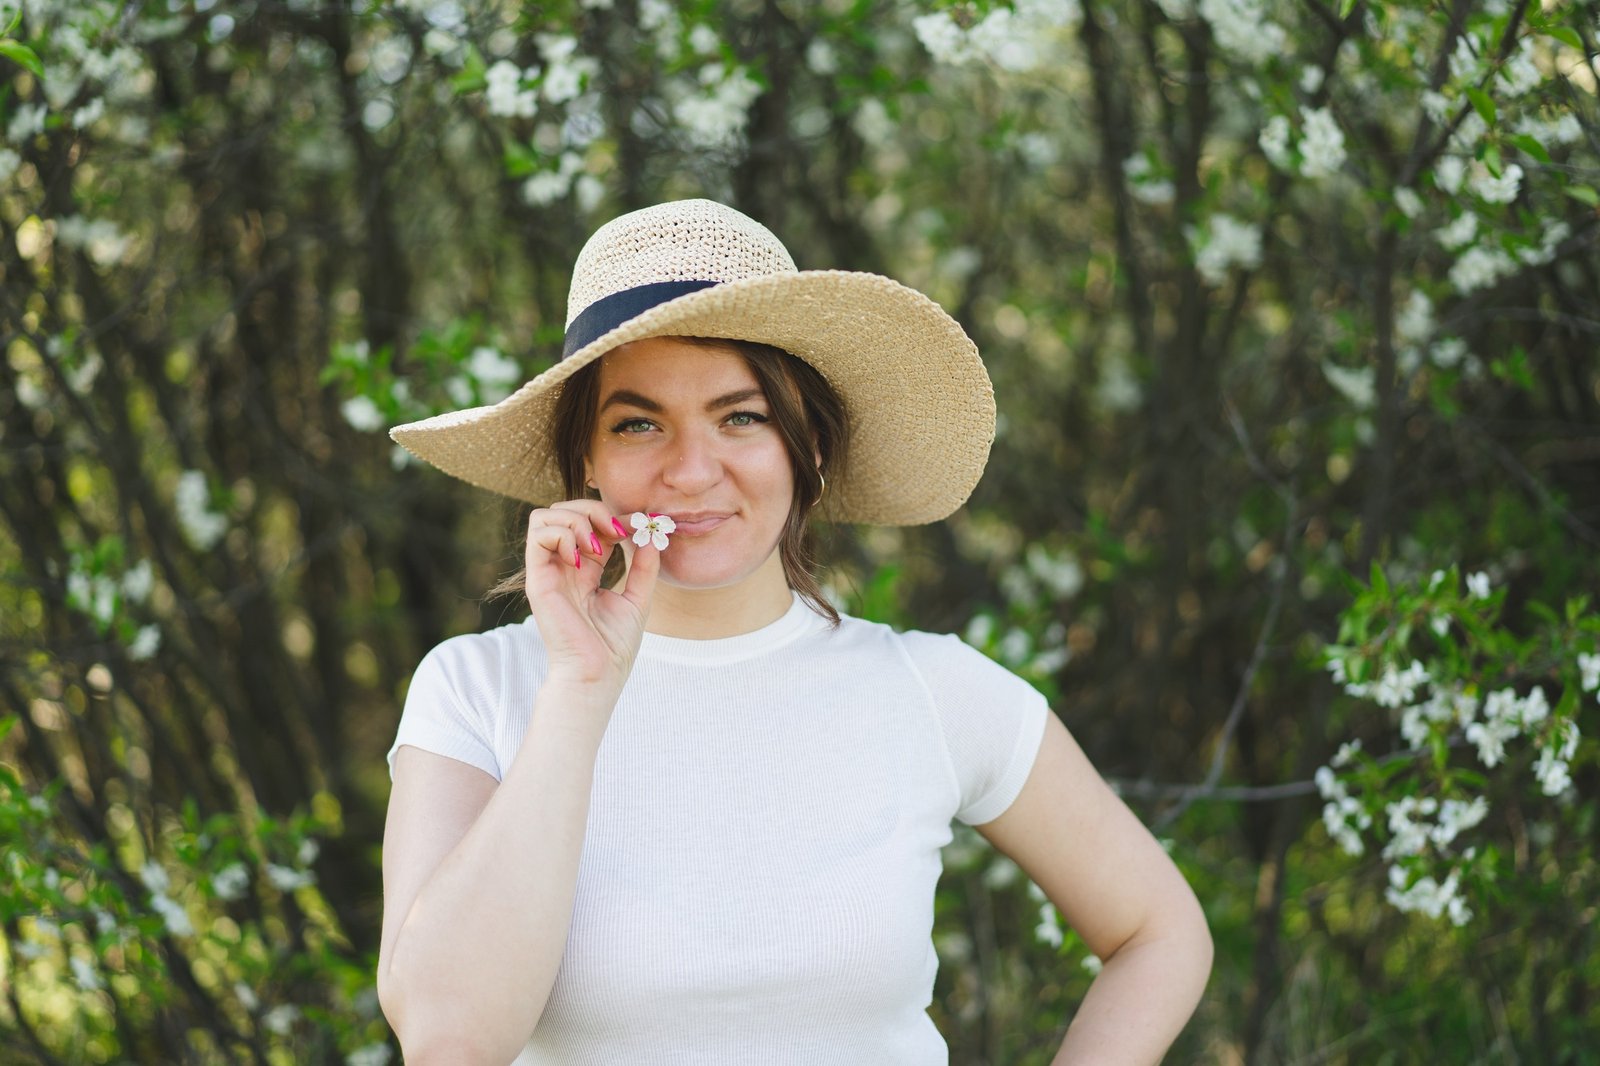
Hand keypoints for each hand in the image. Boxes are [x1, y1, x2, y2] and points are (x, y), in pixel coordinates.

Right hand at [521, 499, 660, 691]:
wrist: (597, 676)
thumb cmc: (613, 647)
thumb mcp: (638, 599)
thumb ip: (644, 568)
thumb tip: (651, 537)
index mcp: (585, 570)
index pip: (587, 523)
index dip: (610, 516)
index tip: (635, 530)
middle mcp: (563, 567)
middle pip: (563, 511)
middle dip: (591, 509)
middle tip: (615, 532)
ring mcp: (549, 572)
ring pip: (544, 517)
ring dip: (575, 519)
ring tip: (597, 547)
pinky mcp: (538, 580)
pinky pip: (538, 535)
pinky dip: (562, 534)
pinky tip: (582, 557)